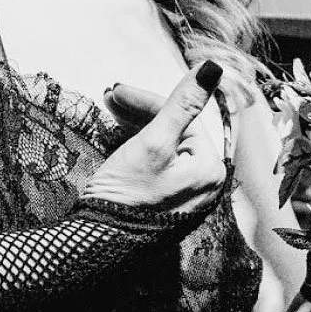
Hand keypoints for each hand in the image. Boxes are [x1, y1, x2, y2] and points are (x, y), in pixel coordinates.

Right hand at [83, 61, 230, 230]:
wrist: (97, 244)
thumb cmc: (126, 193)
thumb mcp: (153, 142)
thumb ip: (182, 104)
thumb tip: (213, 67)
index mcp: (210, 168)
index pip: (183, 119)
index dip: (147, 101)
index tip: (116, 91)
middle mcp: (205, 185)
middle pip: (174, 132)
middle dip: (140, 113)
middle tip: (110, 98)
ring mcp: (187, 197)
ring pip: (164, 148)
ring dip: (136, 127)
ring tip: (109, 115)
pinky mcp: (166, 206)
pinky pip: (157, 168)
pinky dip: (138, 150)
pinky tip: (117, 140)